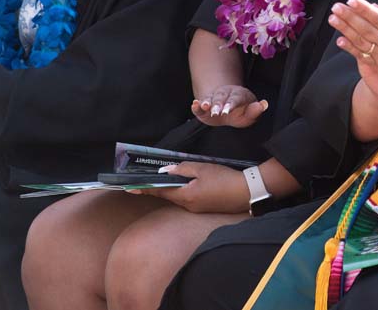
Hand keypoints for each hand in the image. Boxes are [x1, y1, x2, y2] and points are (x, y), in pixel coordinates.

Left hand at [131, 162, 249, 213]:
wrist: (247, 192)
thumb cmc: (224, 178)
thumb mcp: (203, 168)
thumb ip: (182, 168)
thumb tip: (166, 171)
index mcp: (185, 195)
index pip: (160, 191)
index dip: (145, 188)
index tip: (130, 188)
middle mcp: (188, 205)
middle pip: (168, 195)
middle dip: (157, 188)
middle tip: (144, 181)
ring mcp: (196, 209)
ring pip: (178, 197)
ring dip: (171, 189)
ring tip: (163, 180)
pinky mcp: (204, 208)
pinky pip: (188, 199)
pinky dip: (182, 192)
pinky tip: (185, 185)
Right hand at [191, 85, 266, 127]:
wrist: (228, 110)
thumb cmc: (241, 112)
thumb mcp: (250, 114)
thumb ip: (256, 110)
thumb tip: (264, 104)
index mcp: (238, 95)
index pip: (235, 98)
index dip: (231, 104)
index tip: (227, 110)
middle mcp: (225, 94)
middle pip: (221, 97)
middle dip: (218, 104)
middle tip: (216, 112)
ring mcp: (214, 99)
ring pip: (210, 99)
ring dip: (207, 102)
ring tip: (204, 106)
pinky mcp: (204, 107)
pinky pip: (200, 105)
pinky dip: (197, 105)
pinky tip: (194, 104)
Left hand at [329, 0, 377, 87]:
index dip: (366, 10)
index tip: (352, 0)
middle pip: (368, 30)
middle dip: (350, 18)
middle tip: (336, 6)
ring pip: (362, 42)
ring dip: (346, 30)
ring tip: (333, 18)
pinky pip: (363, 56)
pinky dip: (350, 49)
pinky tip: (339, 40)